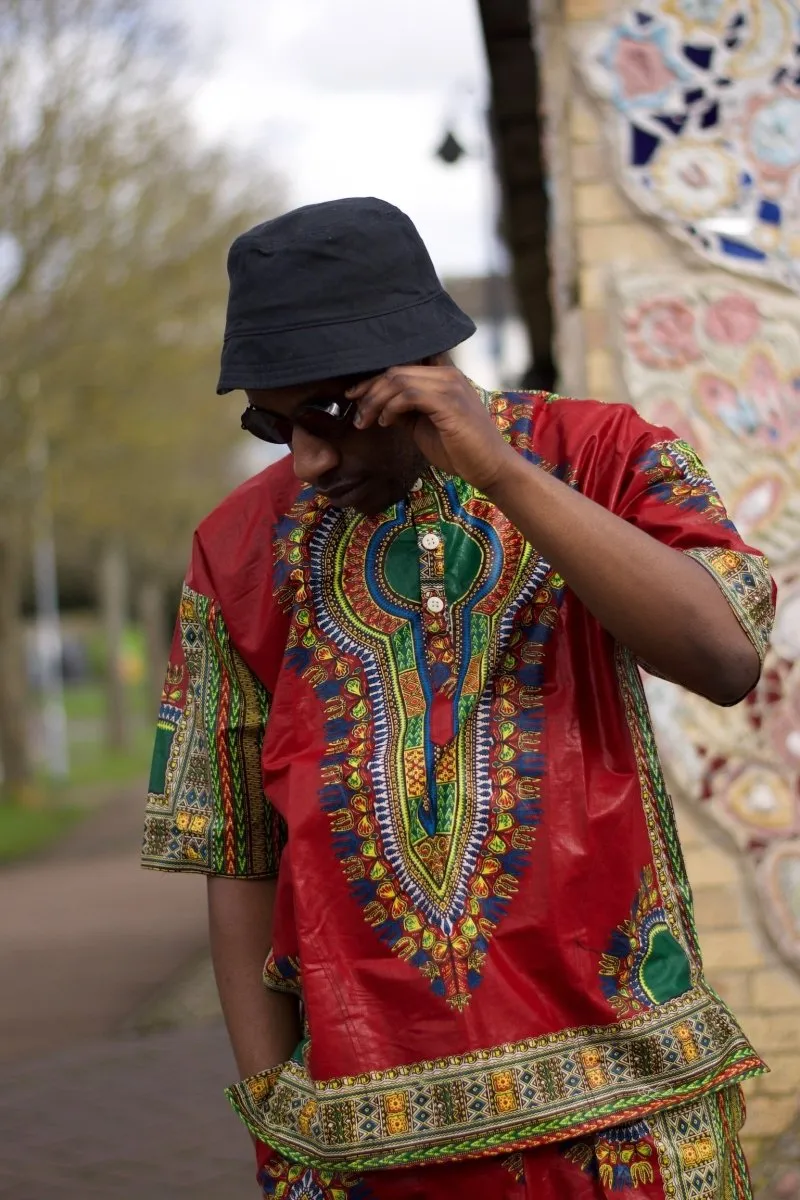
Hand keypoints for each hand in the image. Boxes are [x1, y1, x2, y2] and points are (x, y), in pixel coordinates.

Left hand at [346, 365, 514, 491]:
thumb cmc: (460, 450)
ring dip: (375, 401)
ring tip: (366, 422)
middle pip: (396, 370)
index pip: (401, 367)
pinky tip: (385, 422)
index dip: (373, 379)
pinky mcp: (450, 402)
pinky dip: (391, 407)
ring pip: (399, 380)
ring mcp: (450, 386)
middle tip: (356, 415)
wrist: (490, 468)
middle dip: (369, 391)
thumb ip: (406, 411)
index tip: (353, 396)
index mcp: (443, 376)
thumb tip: (379, 405)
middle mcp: (447, 374)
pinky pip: (409, 394)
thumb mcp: (424, 425)